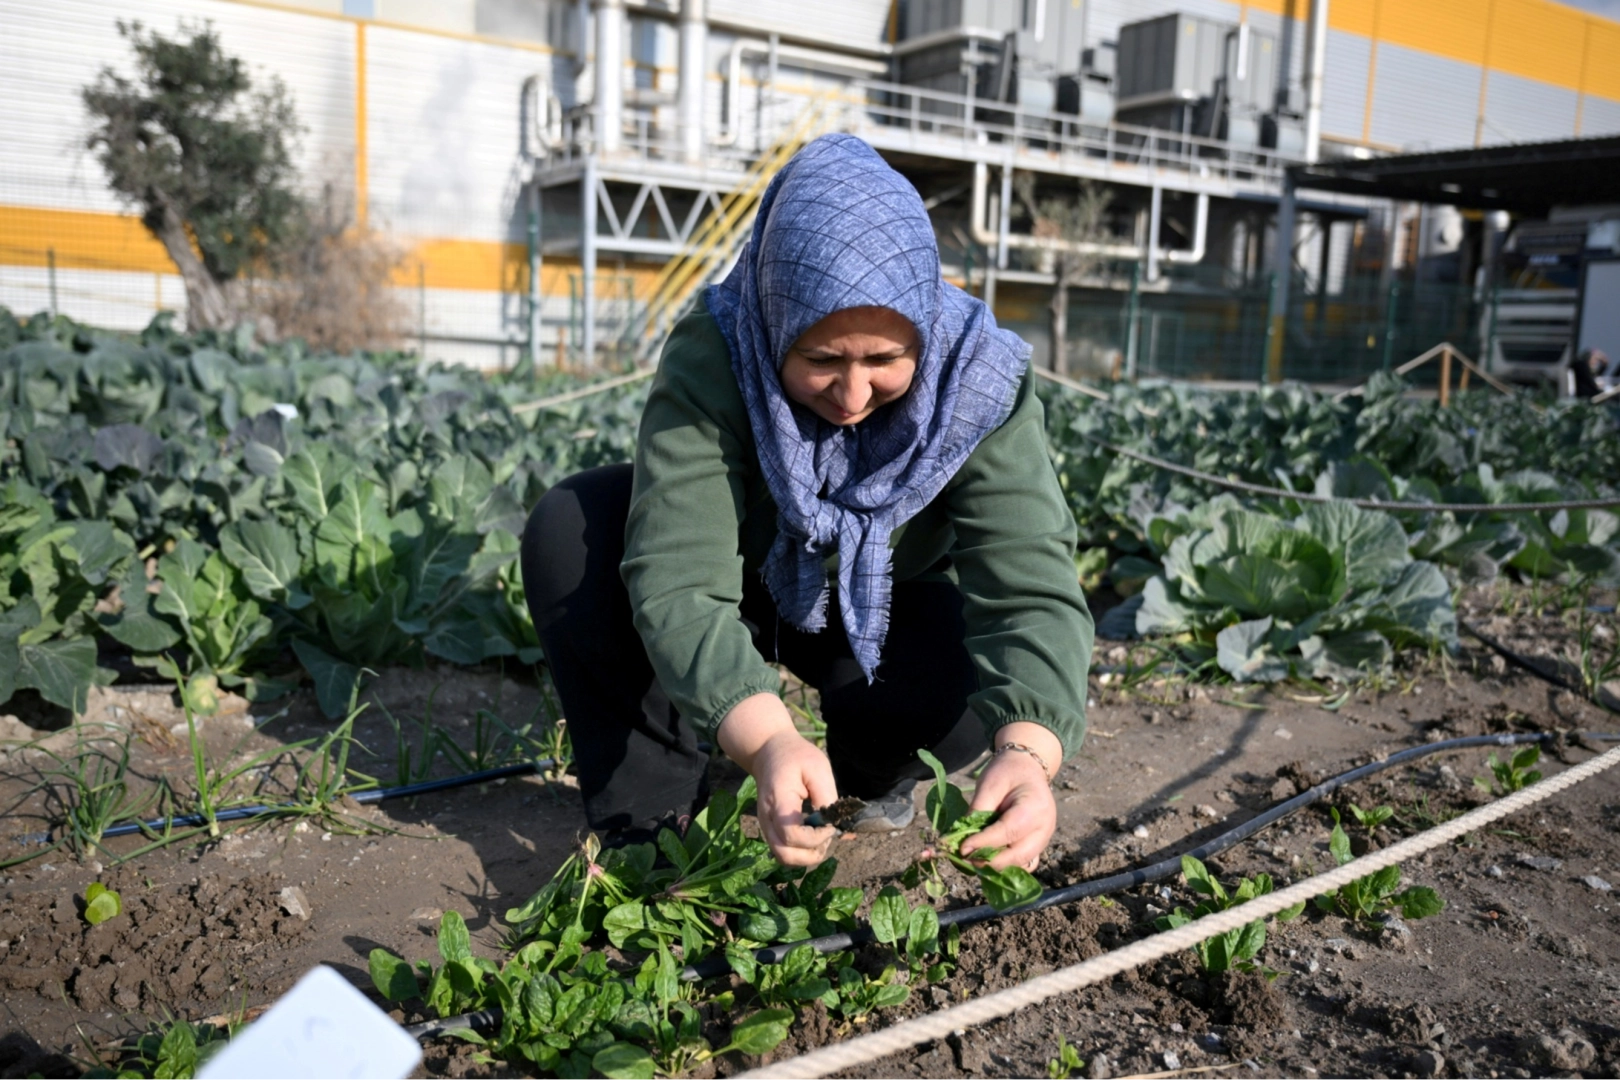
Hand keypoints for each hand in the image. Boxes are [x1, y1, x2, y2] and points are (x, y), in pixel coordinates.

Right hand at [717, 693, 837, 866]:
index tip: (830, 824)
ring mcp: (766, 826)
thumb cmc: (796, 756)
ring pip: (783, 858)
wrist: (769, 752)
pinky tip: (814, 834)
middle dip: (812, 853)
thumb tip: (833, 825)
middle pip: (785, 855)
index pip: (792, 835)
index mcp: (778, 800)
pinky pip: (784, 851)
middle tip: (827, 834)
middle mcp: (767, 818)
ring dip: (807, 855)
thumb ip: (826, 797)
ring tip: (822, 836)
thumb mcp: (818, 768)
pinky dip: (801, 851)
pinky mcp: (770, 829)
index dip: (816, 837)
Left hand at [958, 723, 1060, 871]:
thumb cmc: (1008, 773)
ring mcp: (1045, 838)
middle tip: (965, 858)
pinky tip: (989, 859)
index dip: (984, 843)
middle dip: (990, 861)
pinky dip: (1008, 865)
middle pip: (1018, 855)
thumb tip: (962, 838)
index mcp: (1035, 807)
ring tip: (974, 859)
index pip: (1008, 832)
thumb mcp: (989, 784)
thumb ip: (978, 810)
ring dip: (997, 866)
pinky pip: (1025, 863)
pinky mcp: (1039, 845)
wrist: (1027, 769)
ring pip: (1021, 863)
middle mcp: (1045, 827)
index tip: (962, 849)